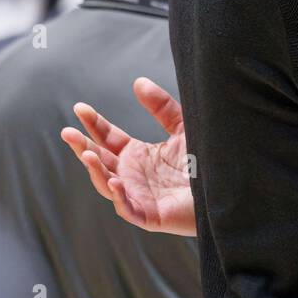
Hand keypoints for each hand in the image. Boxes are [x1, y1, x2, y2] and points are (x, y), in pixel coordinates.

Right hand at [60, 77, 197, 236]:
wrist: (230, 187)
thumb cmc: (206, 161)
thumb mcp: (183, 128)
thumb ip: (162, 108)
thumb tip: (138, 82)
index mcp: (137, 155)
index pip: (108, 139)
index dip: (94, 124)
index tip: (80, 108)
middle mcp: (132, 175)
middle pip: (100, 160)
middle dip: (83, 146)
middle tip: (67, 131)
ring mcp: (139, 196)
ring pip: (107, 185)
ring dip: (95, 170)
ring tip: (88, 153)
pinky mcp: (151, 216)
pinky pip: (128, 209)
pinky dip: (119, 197)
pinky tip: (113, 181)